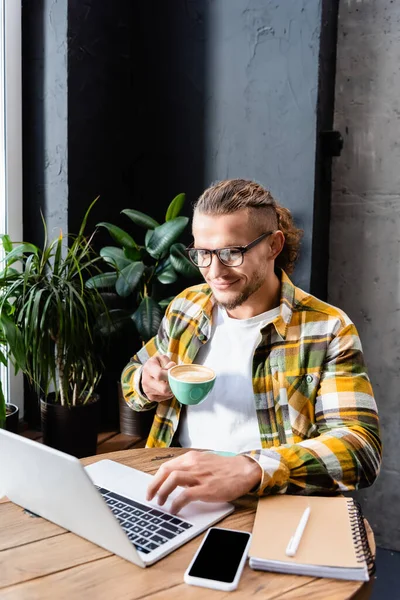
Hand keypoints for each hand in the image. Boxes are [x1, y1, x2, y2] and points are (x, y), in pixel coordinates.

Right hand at [141, 355, 176, 401]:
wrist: (147, 373)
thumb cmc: (157, 364)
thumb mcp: (161, 359)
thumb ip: (168, 362)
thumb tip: (172, 367)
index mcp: (148, 368)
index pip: (159, 374)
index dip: (169, 375)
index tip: (173, 373)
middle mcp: (146, 381)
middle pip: (164, 388)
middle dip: (173, 384)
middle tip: (175, 380)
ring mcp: (147, 390)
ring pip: (166, 394)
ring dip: (172, 389)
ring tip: (171, 382)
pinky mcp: (151, 397)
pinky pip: (164, 398)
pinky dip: (169, 393)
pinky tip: (167, 387)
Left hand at [146, 450, 261, 513]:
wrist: (245, 470)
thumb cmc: (226, 468)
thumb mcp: (205, 462)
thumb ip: (191, 467)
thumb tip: (175, 478)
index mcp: (192, 458)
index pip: (167, 466)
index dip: (156, 478)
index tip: (152, 487)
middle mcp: (193, 464)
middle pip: (165, 471)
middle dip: (154, 485)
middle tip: (150, 496)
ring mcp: (200, 476)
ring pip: (172, 480)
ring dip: (162, 492)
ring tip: (160, 502)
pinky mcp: (207, 489)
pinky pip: (185, 495)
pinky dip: (176, 503)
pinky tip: (174, 509)